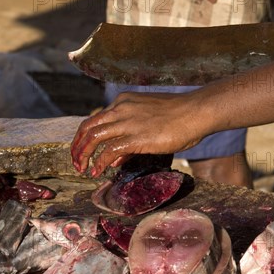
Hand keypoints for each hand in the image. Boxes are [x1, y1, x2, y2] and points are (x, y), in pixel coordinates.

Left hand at [71, 91, 210, 176]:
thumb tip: (115, 158)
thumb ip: (130, 137)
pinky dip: (99, 162)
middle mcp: (121, 108)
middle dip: (77, 145)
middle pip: (88, 126)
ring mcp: (127, 122)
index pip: (97, 118)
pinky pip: (109, 151)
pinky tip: (96, 172)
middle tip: (75, 161)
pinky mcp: (136, 137)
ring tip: (81, 168)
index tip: (84, 150)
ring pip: (93, 137)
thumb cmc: (181, 116)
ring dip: (83, 154)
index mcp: (124, 101)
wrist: (197, 111)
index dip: (86, 136)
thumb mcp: (150, 120)